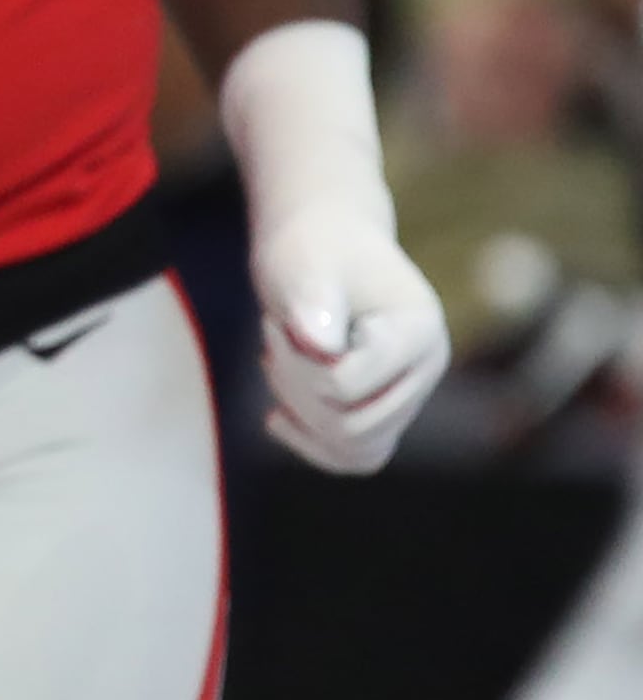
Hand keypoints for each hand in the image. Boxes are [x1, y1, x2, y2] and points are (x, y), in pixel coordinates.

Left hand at [253, 212, 450, 473]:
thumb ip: (312, 299)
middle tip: (273, 339)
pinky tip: (277, 418)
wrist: (324, 242)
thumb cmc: (311, 247)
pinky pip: (356, 457)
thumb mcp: (302, 263)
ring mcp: (409, 394)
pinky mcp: (385, 410)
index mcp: (419, 331)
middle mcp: (426, 369)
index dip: (296, 363)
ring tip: (280, 363)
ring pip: (355, 449)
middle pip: (353, 426)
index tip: (276, 321)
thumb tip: (321, 345)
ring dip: (302, 414)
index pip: (346, 385)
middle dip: (295, 389)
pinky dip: (313, 444)